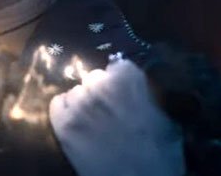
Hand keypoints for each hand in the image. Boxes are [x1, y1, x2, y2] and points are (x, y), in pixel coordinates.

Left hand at [49, 59, 184, 175]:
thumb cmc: (158, 156)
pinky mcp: (63, 124)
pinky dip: (66, 112)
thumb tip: (135, 83)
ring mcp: (80, 105)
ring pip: (76, 92)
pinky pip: (58, 104)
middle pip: (94, 77)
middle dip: (101, 91)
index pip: (118, 65)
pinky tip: (77, 124)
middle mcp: (101, 86)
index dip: (121, 80)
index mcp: (129, 81)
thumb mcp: (163, 118)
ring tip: (94, 121)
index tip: (124, 92)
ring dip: (84, 103)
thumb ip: (145, 94)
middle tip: (109, 111)